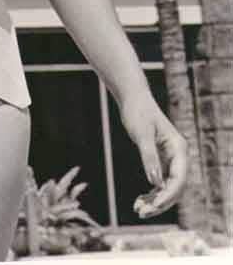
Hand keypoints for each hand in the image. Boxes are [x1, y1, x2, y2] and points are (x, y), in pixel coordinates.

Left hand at [120, 94, 188, 218]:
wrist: (133, 98)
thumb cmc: (138, 112)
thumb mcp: (141, 134)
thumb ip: (149, 157)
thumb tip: (155, 183)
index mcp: (178, 148)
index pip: (178, 179)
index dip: (168, 195)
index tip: (154, 206)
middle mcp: (178, 155)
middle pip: (175, 187)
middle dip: (160, 202)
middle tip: (142, 212)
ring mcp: (170, 159)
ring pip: (167, 188)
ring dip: (155, 200)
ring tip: (138, 209)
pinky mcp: (161, 160)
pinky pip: (160, 182)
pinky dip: (151, 193)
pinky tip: (140, 200)